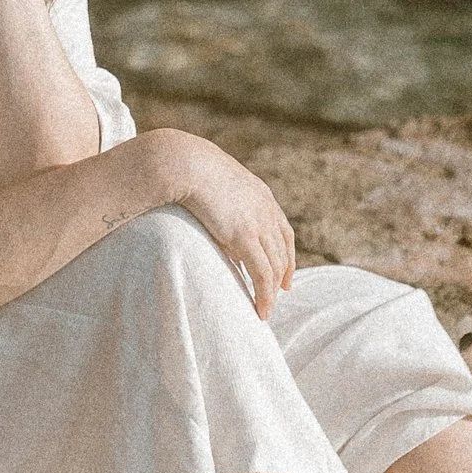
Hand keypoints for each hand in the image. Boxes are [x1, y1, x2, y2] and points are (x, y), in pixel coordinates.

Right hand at [155, 130, 297, 317]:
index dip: (286, 254)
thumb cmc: (188, 169)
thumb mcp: (214, 185)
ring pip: (275, 265)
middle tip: (278, 295)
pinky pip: (262, 274)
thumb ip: (221, 203)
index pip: (283, 231)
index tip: (285, 274)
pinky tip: (261, 309)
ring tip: (266, 308)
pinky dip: (265, 294)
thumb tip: (215, 221)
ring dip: (272, 290)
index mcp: (260, 194)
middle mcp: (266, 209)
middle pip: (283, 250)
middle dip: (283, 275)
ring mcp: (258, 223)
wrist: (185, 163)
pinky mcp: (245, 237)